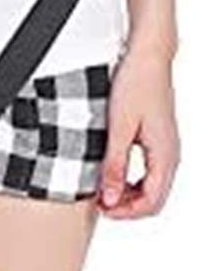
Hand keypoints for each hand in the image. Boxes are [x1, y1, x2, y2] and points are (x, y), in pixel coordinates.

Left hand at [99, 44, 179, 218]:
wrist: (148, 57)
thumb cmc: (135, 84)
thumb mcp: (118, 128)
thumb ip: (114, 166)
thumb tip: (109, 199)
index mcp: (165, 155)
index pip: (151, 203)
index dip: (125, 213)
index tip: (102, 207)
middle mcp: (171, 155)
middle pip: (154, 200)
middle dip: (127, 207)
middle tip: (100, 200)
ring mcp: (168, 149)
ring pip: (153, 189)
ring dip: (129, 195)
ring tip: (103, 187)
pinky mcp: (160, 142)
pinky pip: (151, 174)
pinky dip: (133, 182)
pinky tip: (113, 173)